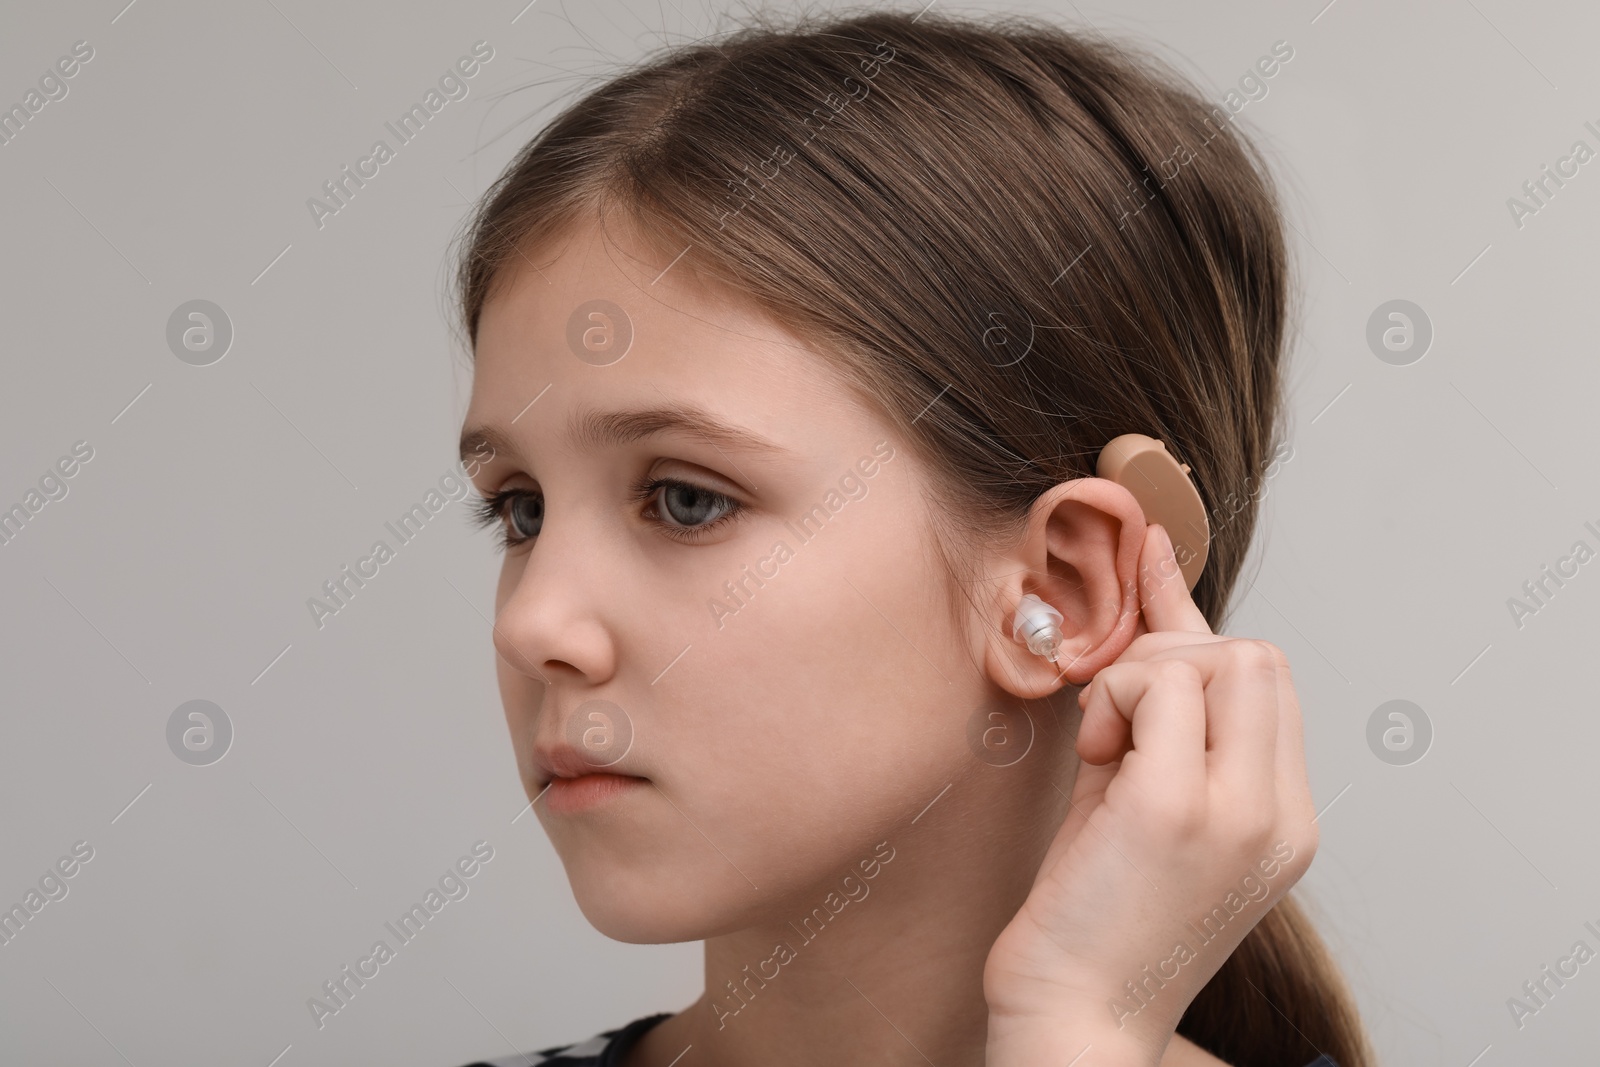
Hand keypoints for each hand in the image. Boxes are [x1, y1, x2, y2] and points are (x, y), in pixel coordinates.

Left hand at [983, 523, 1318, 1063]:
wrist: (1075, 1019)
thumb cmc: (1095, 913)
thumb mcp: (1144, 796)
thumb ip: (1161, 715)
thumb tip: (1153, 607)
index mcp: (1284, 818)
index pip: (1267, 677)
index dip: (1195, 634)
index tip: (1136, 615)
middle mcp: (1278, 815)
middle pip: (1256, 653)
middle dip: (1170, 659)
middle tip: (1114, 724)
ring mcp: (1237, 812)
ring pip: (1214, 657)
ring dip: (1138, 680)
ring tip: (1104, 752)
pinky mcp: (1176, 810)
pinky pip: (1157, 686)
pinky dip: (1113, 700)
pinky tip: (1095, 759)